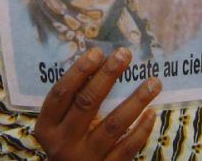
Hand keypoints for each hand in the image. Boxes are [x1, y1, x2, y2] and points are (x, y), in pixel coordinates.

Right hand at [35, 47, 160, 160]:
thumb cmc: (67, 141)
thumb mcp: (59, 124)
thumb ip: (72, 99)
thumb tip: (100, 61)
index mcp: (47, 127)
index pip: (61, 93)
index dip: (78, 71)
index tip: (97, 51)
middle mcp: (63, 143)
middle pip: (87, 103)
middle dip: (107, 76)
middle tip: (124, 54)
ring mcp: (85, 159)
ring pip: (113, 125)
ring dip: (135, 101)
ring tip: (153, 82)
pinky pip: (127, 148)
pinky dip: (141, 130)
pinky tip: (151, 112)